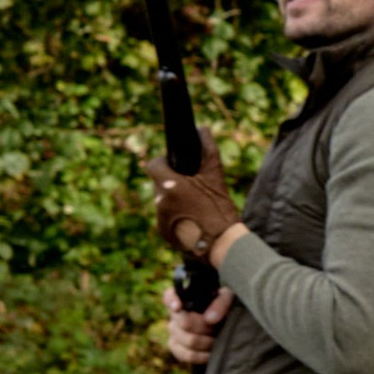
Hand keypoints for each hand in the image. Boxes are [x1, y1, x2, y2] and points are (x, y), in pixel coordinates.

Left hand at [147, 137, 242, 263]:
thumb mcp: (215, 176)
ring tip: (194, 207)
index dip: (162, 163)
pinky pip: (165, 217)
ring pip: (162, 201)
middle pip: (159, 184)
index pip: (152, 165)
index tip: (173, 167)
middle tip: (191, 189)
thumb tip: (202, 129)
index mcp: (170, 184)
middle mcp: (160, 201)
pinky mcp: (163, 232)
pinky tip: (191, 220)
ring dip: (173, 200)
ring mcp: (159, 218)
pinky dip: (175, 216)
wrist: (221, 244)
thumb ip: (207, 149)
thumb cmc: (219, 208)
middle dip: (172, 183)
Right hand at [163, 281, 232, 367]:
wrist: (227, 327)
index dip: (172, 301)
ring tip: (217, 339)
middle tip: (217, 328)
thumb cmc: (225, 309)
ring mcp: (174, 332)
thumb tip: (210, 319)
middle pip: (185, 323)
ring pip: (188, 340)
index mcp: (184, 298)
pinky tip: (210, 353)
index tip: (179, 307)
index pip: (169, 296)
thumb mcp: (228, 299)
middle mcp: (175, 314)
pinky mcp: (177, 348)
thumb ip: (221, 303)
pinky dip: (201, 355)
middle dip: (205, 327)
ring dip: (207, 342)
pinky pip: (186, 355)